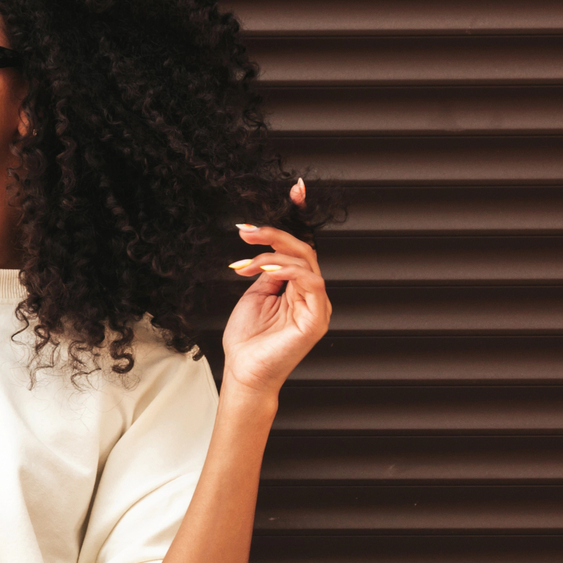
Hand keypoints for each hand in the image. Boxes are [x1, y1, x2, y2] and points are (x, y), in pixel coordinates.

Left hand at [222, 179, 330, 397]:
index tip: (296, 188)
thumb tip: (269, 250)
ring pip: (305, 260)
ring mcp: (317, 305)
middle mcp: (312, 294)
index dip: (300, 217)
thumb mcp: (255, 295)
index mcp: (299, 288)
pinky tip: (263, 269)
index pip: (302, 247)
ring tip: (245, 259)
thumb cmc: (248, 341)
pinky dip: (285, 269)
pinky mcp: (315, 318)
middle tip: (247, 230)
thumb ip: (266, 271)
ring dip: (272, 252)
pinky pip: (308, 280)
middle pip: (303, 249)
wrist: (244, 374)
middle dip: (275, 233)